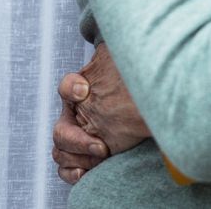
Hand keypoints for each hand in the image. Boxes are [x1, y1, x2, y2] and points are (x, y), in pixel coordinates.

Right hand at [52, 44, 150, 183]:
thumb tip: (133, 35)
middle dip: (78, 140)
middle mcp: (76, 115)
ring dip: (76, 158)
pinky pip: (66, 167)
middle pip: (61, 130)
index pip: (68, 87)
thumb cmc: (140, 87)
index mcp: (83, 91)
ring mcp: (78, 136)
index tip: (83, 91)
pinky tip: (85, 174)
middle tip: (102, 147)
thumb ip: (126, 56)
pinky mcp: (84, 156)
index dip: (72, 89)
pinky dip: (72, 172)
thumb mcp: (135, 69)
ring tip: (101, 158)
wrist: (150, 108)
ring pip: (60, 150)